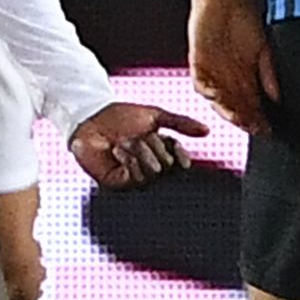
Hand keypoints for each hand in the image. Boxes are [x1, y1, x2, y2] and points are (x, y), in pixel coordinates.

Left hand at [71, 100, 208, 188]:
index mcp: (161, 152)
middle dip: (154, 147)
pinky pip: (136, 179)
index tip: (177, 148)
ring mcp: (135, 176)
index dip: (181, 156)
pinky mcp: (119, 183)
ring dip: (141, 153)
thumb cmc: (120, 116)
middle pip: (167, 165)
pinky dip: (130, 162)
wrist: (91, 117)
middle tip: (139, 137)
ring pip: (154, 173)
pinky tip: (118, 151)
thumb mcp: (154, 116)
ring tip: (125, 142)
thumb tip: (207, 130)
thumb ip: (180, 123)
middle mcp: (150, 166)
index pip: (179, 160)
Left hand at [189, 0, 278, 136]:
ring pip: (216, 99)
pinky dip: (207, 90)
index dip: (257, 117)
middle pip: (234, 106)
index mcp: (242, 77)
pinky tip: (216, 95)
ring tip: (236, 117)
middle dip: (243, 119)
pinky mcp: (197, 61)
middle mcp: (226, 78)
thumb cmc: (243, 20)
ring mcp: (211, 71)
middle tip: (252, 127)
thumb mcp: (262, 50)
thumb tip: (276, 97)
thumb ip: (268, 74)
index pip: (249, 104)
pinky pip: (199, 81)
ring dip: (226, 109)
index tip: (266, 128)